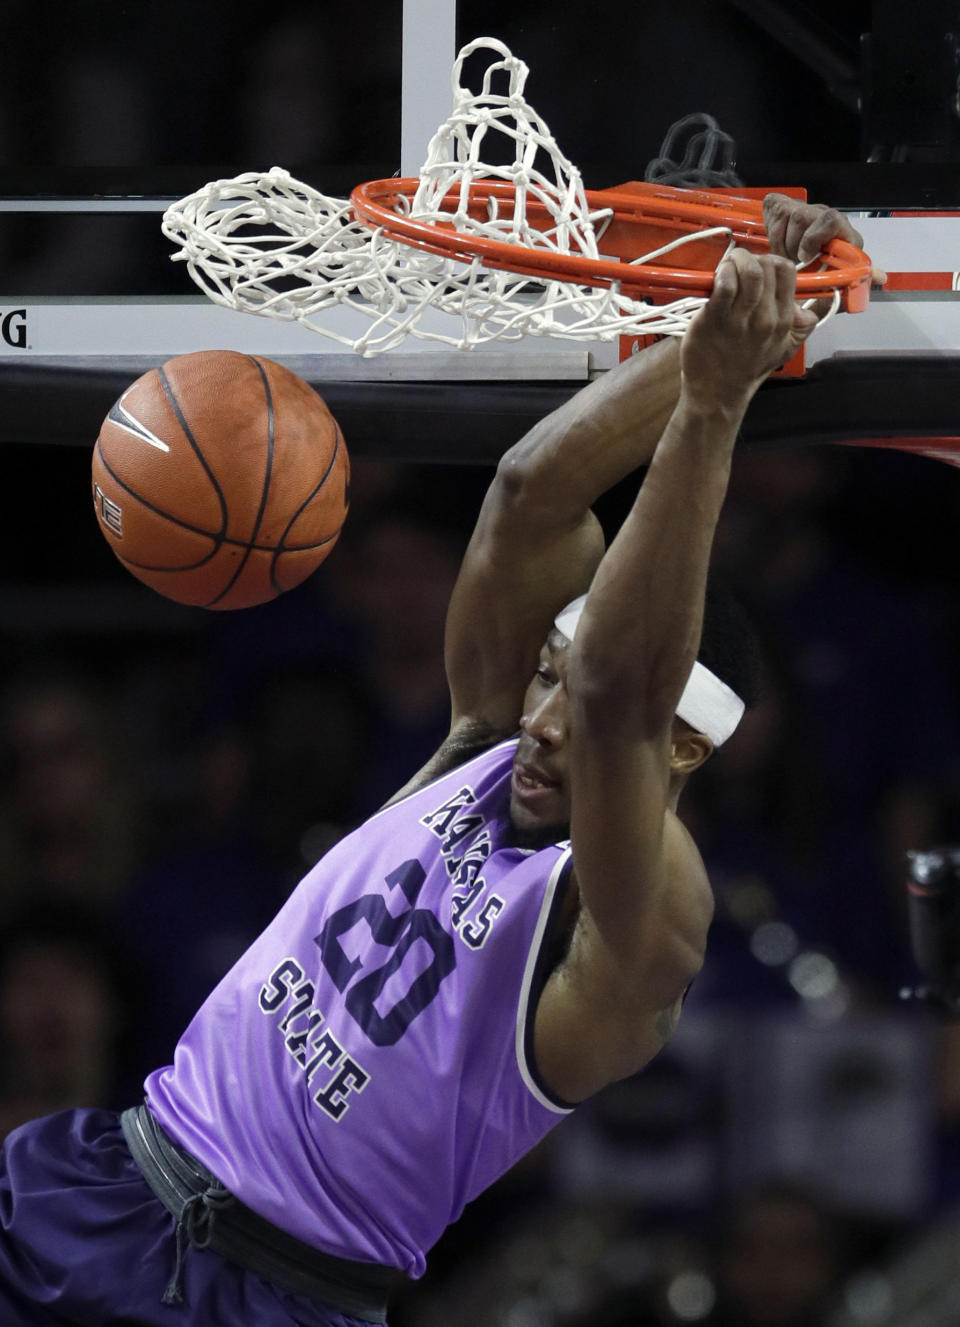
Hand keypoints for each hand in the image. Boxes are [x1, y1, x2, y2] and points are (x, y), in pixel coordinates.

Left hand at [680, 248, 817, 410]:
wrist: (716, 393)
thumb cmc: (746, 367)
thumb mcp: (784, 349)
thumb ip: (802, 327)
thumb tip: (815, 307)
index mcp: (784, 321)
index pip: (787, 272)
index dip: (771, 262)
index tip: (758, 268)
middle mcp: (767, 319)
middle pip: (768, 266)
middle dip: (752, 258)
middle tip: (739, 266)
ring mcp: (741, 319)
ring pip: (750, 271)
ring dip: (737, 260)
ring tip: (728, 266)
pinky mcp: (715, 319)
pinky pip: (725, 285)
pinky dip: (722, 273)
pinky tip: (718, 277)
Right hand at [762, 191, 886, 286]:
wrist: (792, 272)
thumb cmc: (815, 282)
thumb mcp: (834, 288)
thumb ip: (853, 284)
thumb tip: (880, 278)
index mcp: (842, 234)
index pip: (832, 221)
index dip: (813, 238)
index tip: (803, 259)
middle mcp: (824, 217)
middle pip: (803, 217)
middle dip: (792, 246)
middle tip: (793, 264)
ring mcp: (804, 209)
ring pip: (787, 216)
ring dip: (781, 243)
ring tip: (787, 257)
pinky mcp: (784, 205)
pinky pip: (775, 211)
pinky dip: (772, 230)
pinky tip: (778, 242)